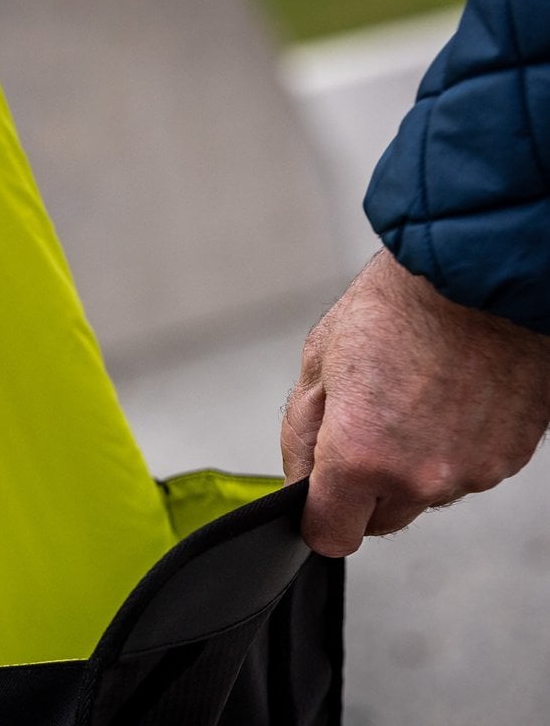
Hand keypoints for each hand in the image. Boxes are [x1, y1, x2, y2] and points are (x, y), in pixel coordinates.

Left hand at [282, 248, 549, 556]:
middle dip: (365, 487)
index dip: (319, 515)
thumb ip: (302, 438)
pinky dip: (453, 448)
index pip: (330, 535)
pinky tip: (448, 399)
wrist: (479, 274)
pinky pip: (466, 471)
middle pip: (380, 520)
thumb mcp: (319, 362)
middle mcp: (419, 478)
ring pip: (426, 494)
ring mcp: (471, 472)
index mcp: (360, 458)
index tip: (320, 496)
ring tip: (413, 399)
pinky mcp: (511, 459)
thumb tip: (298, 483)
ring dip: (413, 465)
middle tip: (368, 424)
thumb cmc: (400, 306)